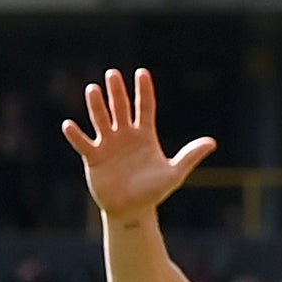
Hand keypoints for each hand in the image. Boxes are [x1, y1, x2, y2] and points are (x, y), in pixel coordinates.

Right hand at [62, 68, 217, 224]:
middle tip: (112, 74)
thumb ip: (190, 156)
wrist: (133, 209)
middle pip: (120, 108)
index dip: (144, 91)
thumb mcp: (175, 173)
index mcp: (145, 135)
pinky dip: (76, 135)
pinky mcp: (94, 158)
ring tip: (92, 89)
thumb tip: (212, 142)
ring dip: (96, 106)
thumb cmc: (154, 190)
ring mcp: (108, 145)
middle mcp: (125, 135)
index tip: (142, 73)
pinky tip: (69, 125)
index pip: (144, 108)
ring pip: (101, 120)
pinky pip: (83, 143)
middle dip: (117, 92)